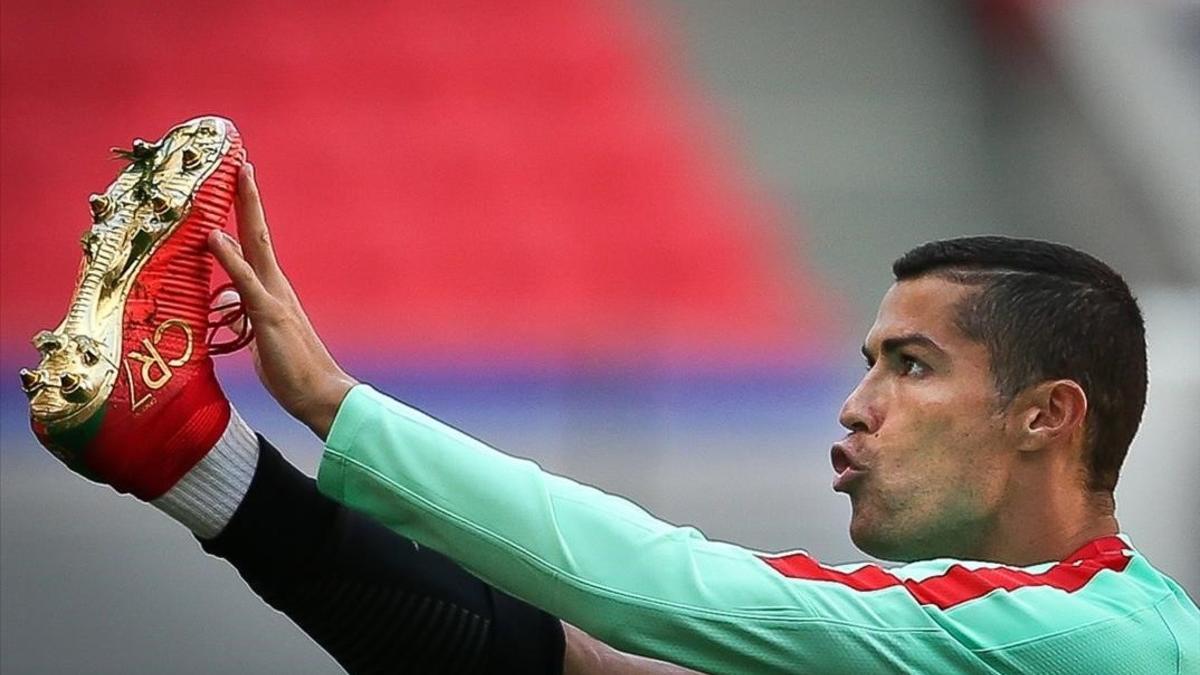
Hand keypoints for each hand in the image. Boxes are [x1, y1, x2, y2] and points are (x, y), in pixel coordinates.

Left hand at [208, 163, 357, 438]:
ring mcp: (274, 298)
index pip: (254, 244)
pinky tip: (215, 235)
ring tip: (234, 177)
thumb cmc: (292, 372)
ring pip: (255, 245)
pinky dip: (230, 257)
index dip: (245, 213)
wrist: (321, 394)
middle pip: (258, 232)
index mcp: (273, 291)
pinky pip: (246, 281)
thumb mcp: (258, 337)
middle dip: (247, 196)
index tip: (238, 180)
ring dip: (244, 210)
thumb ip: (242, 313)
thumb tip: (224, 298)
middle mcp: (276, 286)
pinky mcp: (269, 315)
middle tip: (238, 162)